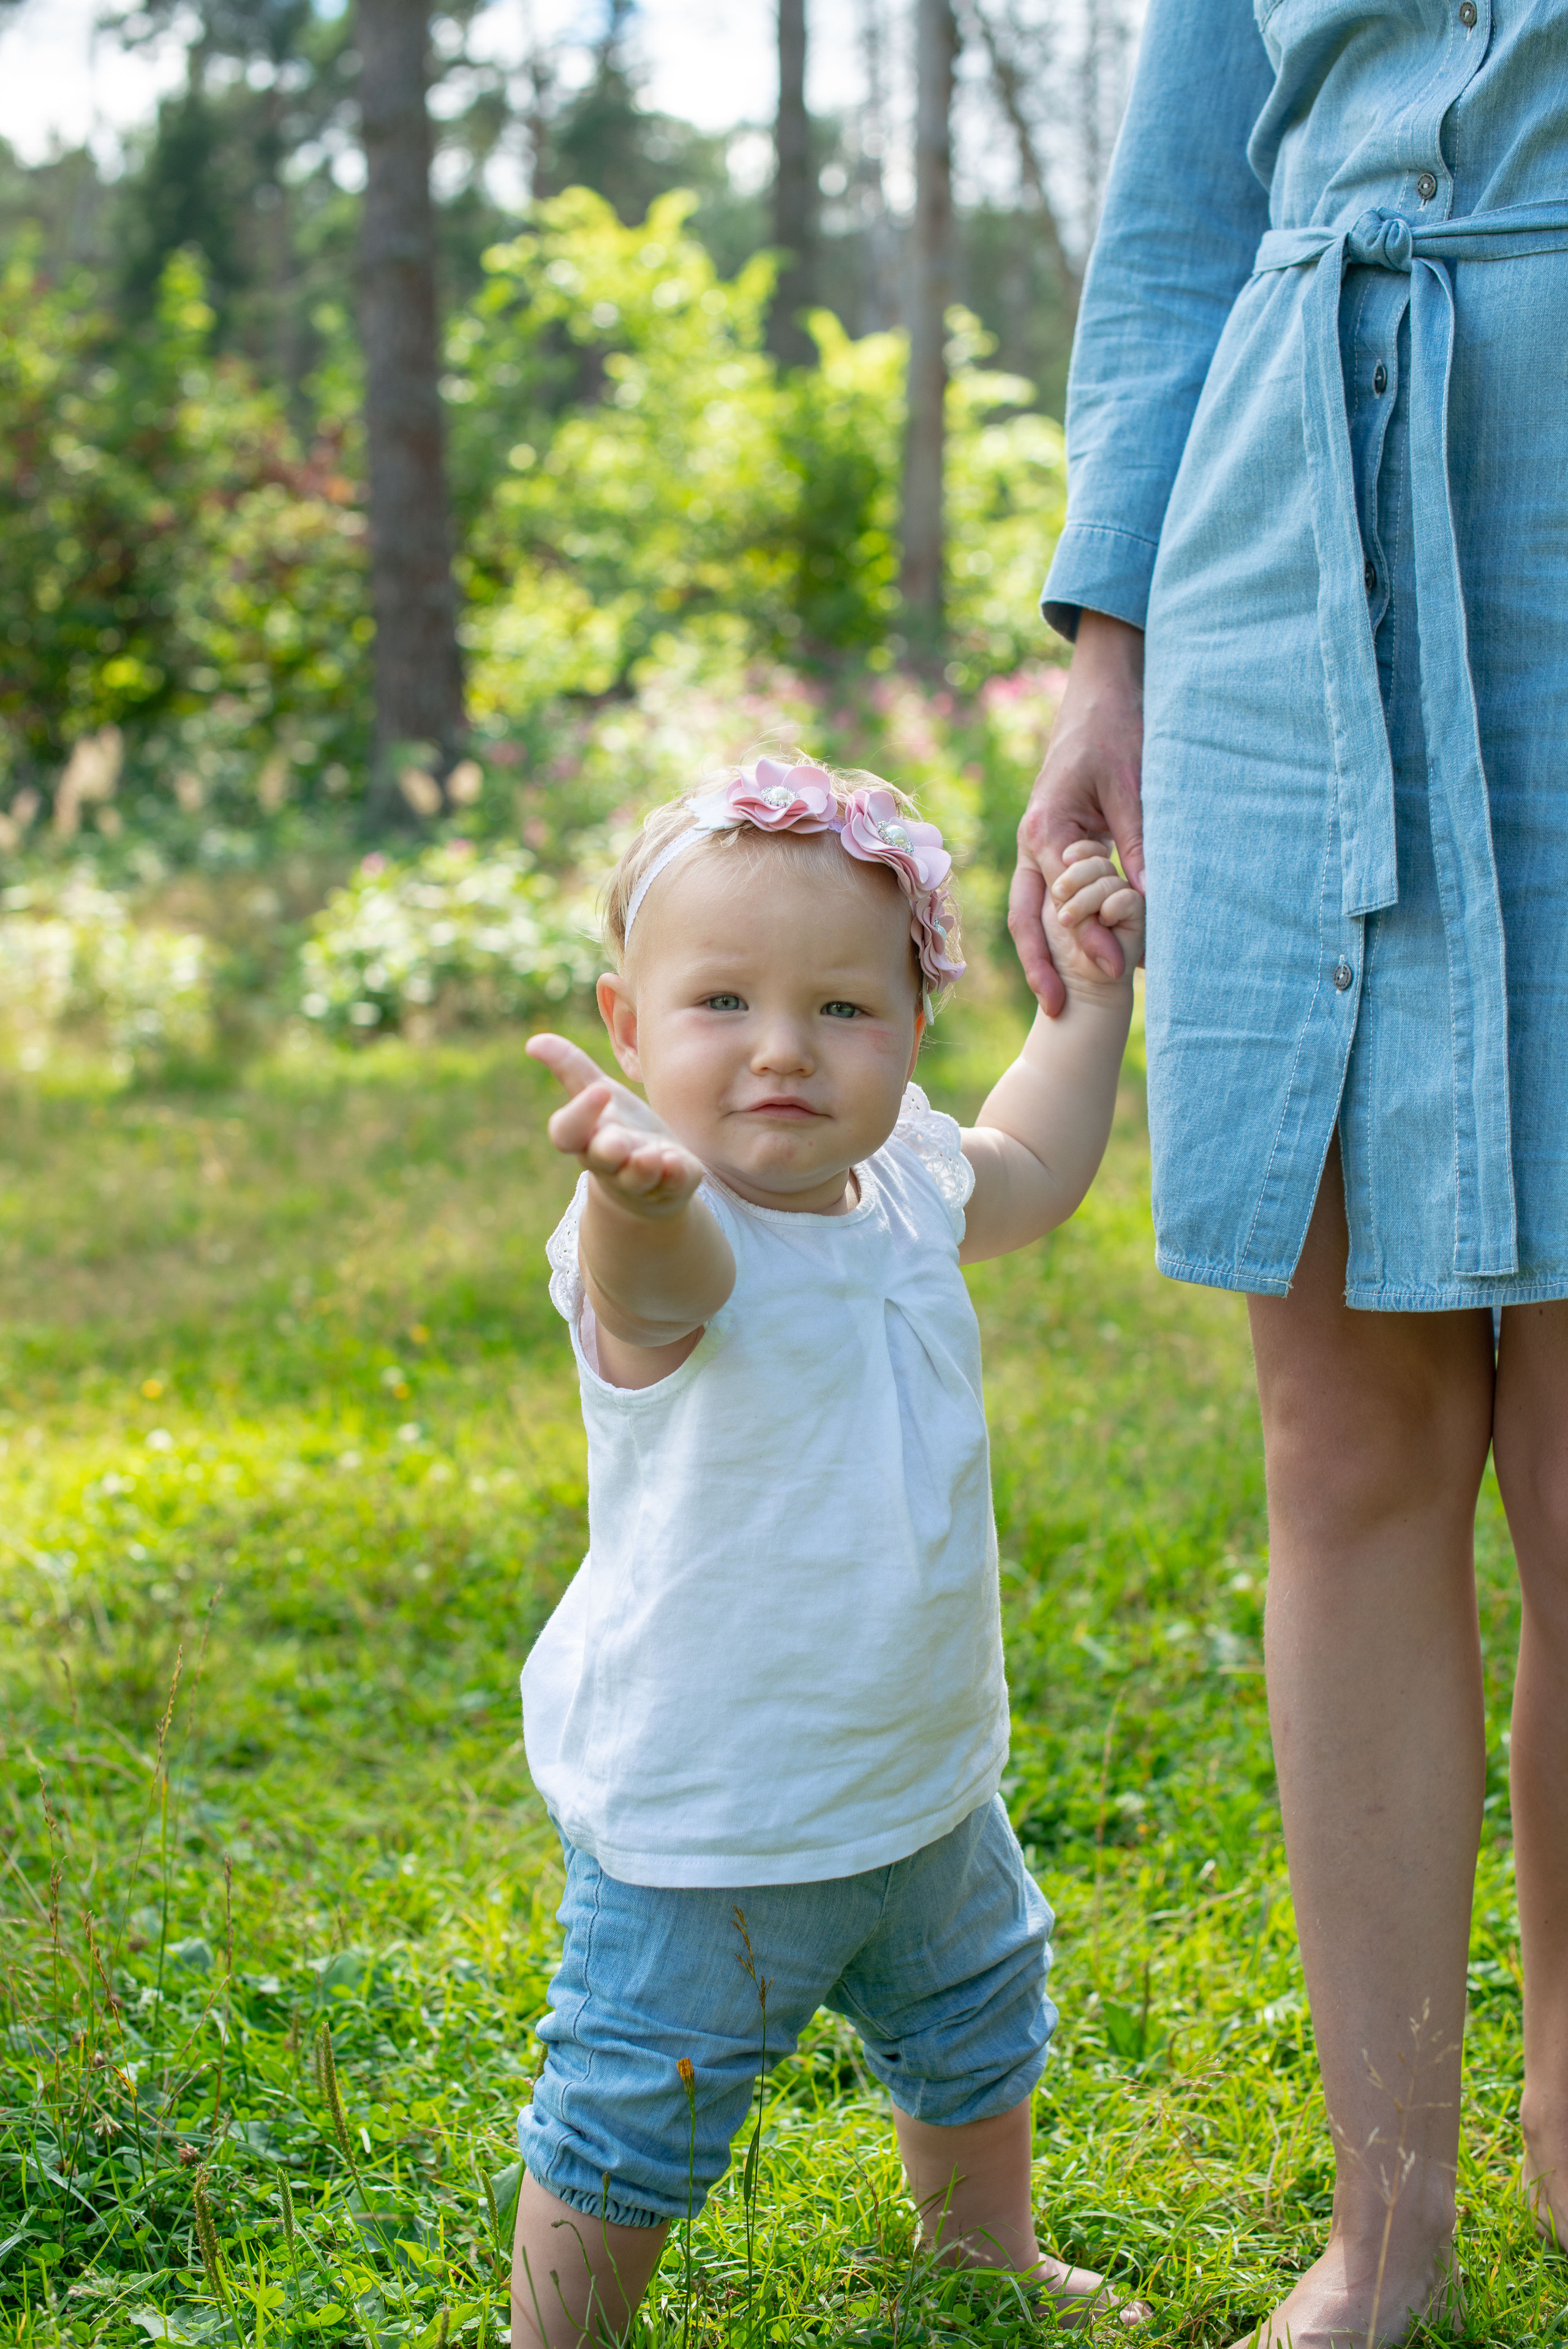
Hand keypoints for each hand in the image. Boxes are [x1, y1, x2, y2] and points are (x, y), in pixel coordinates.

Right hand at [526, 1033, 704, 1217]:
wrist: (647, 1183)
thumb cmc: (615, 1129)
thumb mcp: (595, 1093)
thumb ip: (570, 1068)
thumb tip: (533, 1040)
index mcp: (587, 1137)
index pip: (568, 1133)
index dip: (580, 1114)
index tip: (600, 1089)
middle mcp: (611, 1161)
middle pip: (601, 1158)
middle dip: (608, 1149)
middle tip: (617, 1142)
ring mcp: (641, 1178)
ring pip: (637, 1176)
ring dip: (643, 1166)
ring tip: (651, 1154)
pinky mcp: (672, 1184)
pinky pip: (673, 1183)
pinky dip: (675, 1175)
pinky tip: (678, 1162)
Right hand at [1009, 611, 1144, 1015]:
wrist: (1101, 694)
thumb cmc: (1116, 731)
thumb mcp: (1136, 787)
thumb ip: (1141, 845)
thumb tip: (1152, 902)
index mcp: (1047, 827)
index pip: (1062, 901)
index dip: (1088, 941)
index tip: (1118, 972)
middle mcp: (1033, 841)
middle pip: (1027, 917)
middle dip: (1041, 965)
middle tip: (1058, 1010)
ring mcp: (1037, 844)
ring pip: (1029, 911)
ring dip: (1043, 954)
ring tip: (1058, 999)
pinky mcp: (1051, 843)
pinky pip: (1045, 895)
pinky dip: (1054, 928)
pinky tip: (1074, 957)